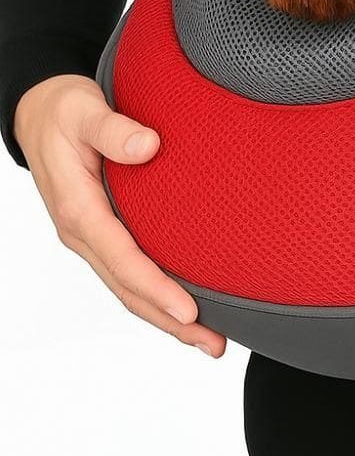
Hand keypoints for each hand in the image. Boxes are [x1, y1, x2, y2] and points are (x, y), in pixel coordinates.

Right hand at [14, 74, 225, 356]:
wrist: (40, 113)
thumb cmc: (65, 112)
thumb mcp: (85, 111)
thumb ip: (114, 129)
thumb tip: (148, 147)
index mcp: (79, 208)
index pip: (122, 258)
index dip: (155, 287)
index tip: (188, 310)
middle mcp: (83, 232)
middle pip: (128, 288)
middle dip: (169, 320)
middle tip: (213, 343)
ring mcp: (92, 238)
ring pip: (128, 288)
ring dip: (165, 316)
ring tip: (208, 339)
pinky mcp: (103, 233)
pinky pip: (128, 272)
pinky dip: (155, 294)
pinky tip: (184, 305)